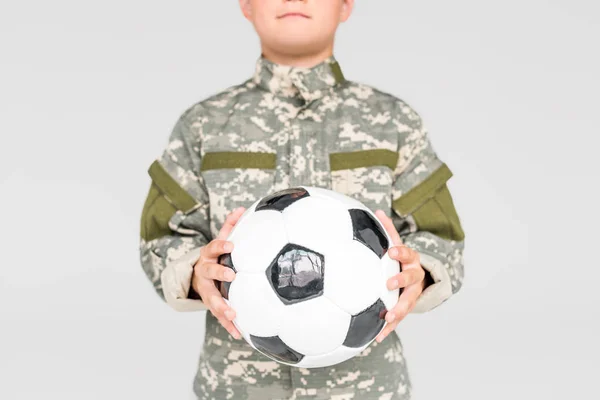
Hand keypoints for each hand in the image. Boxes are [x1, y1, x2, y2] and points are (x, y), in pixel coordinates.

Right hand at [191, 207, 245, 339]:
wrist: (197, 276)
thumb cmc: (216, 257)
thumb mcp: (220, 240)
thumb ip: (230, 226)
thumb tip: (241, 208)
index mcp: (208, 256)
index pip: (213, 248)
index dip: (221, 246)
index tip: (231, 245)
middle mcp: (204, 273)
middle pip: (210, 273)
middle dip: (219, 274)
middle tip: (231, 276)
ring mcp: (206, 290)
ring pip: (212, 299)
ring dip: (222, 306)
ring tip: (233, 313)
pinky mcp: (211, 304)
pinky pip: (219, 316)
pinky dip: (229, 325)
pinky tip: (240, 333)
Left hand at [374, 210, 425, 342]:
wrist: (420, 279)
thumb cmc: (401, 260)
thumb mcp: (397, 244)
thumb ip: (388, 230)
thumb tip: (378, 211)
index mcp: (410, 259)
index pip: (406, 253)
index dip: (400, 252)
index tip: (390, 252)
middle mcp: (414, 277)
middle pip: (411, 279)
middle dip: (401, 281)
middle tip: (389, 284)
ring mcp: (412, 295)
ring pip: (407, 303)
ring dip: (397, 311)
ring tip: (387, 318)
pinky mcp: (406, 308)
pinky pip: (398, 319)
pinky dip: (388, 329)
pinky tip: (376, 338)